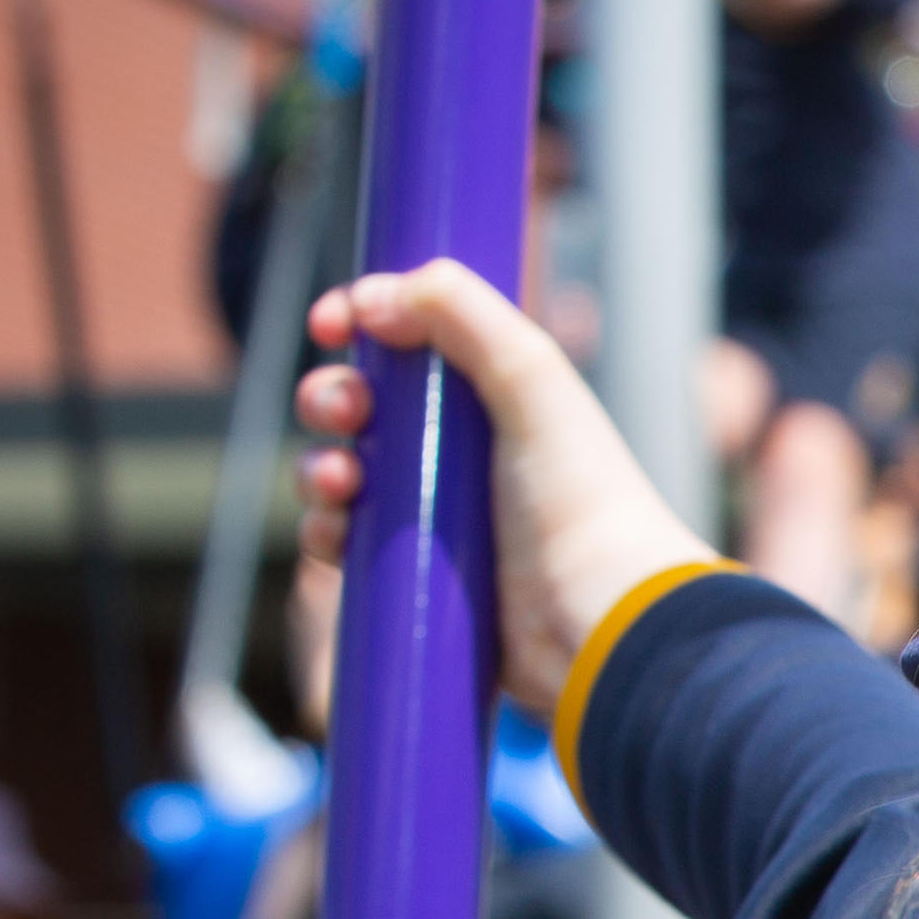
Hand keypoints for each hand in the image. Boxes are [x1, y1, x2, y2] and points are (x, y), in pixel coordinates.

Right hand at [294, 261, 717, 716]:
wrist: (598, 624)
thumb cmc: (581, 502)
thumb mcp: (534, 382)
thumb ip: (465, 315)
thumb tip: (376, 293)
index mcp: (497, 397)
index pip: (411, 342)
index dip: (363, 323)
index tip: (332, 321)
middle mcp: (466, 452)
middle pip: (365, 405)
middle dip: (332, 396)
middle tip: (345, 410)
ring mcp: (438, 516)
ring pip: (343, 474)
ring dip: (320, 466)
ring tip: (342, 481)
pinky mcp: (416, 577)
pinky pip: (345, 543)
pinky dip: (326, 531)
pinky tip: (336, 531)